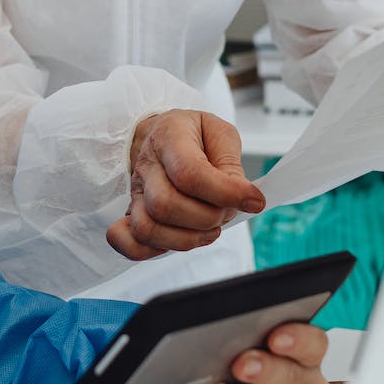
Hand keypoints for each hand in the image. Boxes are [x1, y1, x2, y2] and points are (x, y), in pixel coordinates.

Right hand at [106, 109, 265, 261]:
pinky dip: (151, 251)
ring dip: (187, 238)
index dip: (225, 193)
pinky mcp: (133, 213)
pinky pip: (128, 242)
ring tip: (210, 229)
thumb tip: (242, 197)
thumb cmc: (194, 135)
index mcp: (169, 136)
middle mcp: (147, 165)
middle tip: (226, 212)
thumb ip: (231, 163)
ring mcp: (137, 192)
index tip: (254, 200)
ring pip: (148, 228)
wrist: (163, 135)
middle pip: (165, 205)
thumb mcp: (220, 133)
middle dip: (207, 218)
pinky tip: (178, 240)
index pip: (190, 173)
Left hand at [173, 323, 329, 383]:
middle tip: (241, 366)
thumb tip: (214, 330)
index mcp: (302, 358)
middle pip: (297, 381)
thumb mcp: (231, 351)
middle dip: (268, 372)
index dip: (298, 339)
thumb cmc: (228, 376)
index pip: (313, 344)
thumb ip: (236, 339)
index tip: (275, 337)